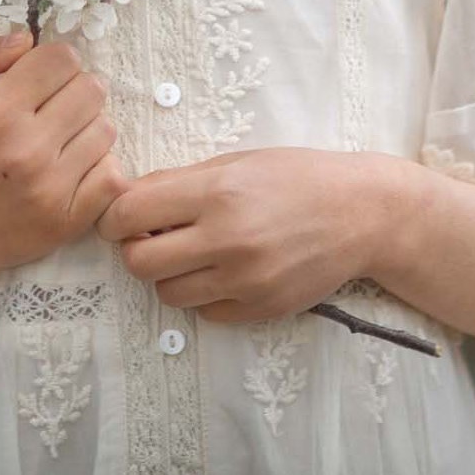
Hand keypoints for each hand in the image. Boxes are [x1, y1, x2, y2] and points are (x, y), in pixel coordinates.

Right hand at [0, 31, 130, 282]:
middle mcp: (27, 151)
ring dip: (86, 127)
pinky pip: (113, 176)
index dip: (52, 61)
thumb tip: (25, 38)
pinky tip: (72, 166)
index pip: (62, 59)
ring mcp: (51, 190)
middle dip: (73, 89)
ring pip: (105, 129)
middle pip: (91, 89)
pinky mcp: (67, 222)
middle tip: (51, 106)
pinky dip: (99, 167)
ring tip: (59, 137)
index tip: (39, 76)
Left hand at [95, 148, 378, 323]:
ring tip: (191, 253)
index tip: (119, 217)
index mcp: (216, 191)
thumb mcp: (236, 161)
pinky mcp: (260, 310)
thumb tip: (127, 198)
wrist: (360, 214)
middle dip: (135, 249)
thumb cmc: (296, 176)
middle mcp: (227, 239)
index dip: (114, 217)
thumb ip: (179, 181)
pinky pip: (205, 313)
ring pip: (168, 294)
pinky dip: (204, 295)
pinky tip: (222, 270)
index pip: (131, 213)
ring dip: (169, 274)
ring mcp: (244, 280)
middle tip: (151, 238)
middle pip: (139, 262)